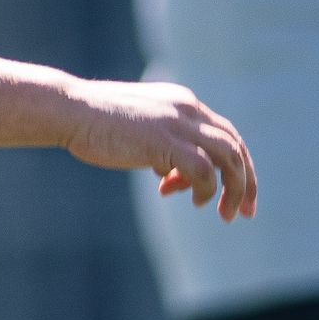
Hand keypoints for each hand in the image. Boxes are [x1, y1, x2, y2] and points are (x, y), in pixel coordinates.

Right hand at [59, 79, 256, 219]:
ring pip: (228, 157)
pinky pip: (203, 169)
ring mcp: (179, 124)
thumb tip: (170, 175)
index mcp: (183, 104)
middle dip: (245, 180)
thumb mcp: (138, 135)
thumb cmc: (96, 124)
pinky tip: (196, 201)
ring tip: (226, 215)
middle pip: (235, 145)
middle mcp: (188, 109)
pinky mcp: (165, 141)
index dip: (236, 165)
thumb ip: (161, 150)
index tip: (235, 193)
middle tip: (246, 211)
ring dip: (233, 189)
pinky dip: (205, 189)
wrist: (72, 111)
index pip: (225, 133)